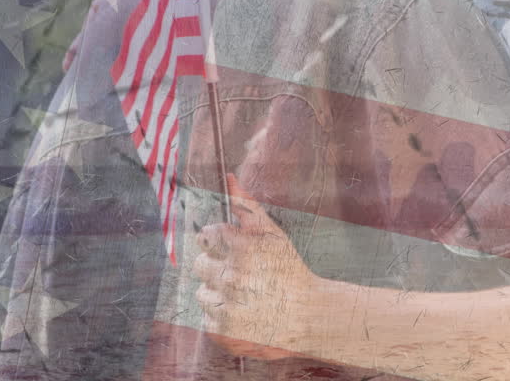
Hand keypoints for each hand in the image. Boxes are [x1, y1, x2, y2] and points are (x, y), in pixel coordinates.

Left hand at [194, 174, 315, 360]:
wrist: (310, 315)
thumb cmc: (289, 270)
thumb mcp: (272, 234)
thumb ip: (246, 205)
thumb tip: (228, 177)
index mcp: (243, 248)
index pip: (206, 237)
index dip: (218, 243)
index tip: (233, 251)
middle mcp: (233, 276)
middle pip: (200, 265)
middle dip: (218, 268)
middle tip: (243, 276)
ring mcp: (227, 306)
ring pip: (202, 293)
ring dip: (219, 294)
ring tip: (245, 297)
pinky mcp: (223, 331)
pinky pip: (206, 319)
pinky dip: (221, 318)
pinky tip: (244, 314)